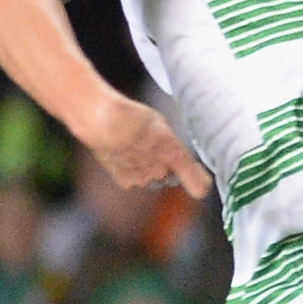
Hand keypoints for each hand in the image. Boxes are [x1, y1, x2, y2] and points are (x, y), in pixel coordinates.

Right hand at [78, 94, 209, 198]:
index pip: (199, 186)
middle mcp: (162, 173)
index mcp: (176, 157)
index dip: (200, 182)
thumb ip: (172, 145)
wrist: (101, 121)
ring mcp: (143, 180)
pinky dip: (129, 170)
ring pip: (150, 178)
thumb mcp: (162, 125)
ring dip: (146, 168)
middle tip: (151, 148)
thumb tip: (175, 155)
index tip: (200, 176)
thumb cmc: (133, 117)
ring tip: (133, 147)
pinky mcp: (125, 182)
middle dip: (165, 167)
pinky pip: (133, 179)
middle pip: (170, 176)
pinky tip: (122, 153)